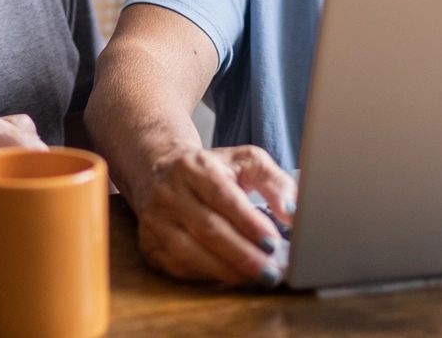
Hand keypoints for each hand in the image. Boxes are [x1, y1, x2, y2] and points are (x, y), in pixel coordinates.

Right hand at [133, 145, 294, 285]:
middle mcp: (169, 193)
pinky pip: (180, 267)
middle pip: (208, 229)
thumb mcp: (244, 161)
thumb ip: (274, 181)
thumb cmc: (211, 169)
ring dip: (228, 271)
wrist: (159, 171)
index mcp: (193, 167)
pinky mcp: (149, 245)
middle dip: (243, 255)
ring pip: (191, 252)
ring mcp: (156, 221)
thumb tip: (291, 212)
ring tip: (257, 279)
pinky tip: (232, 278)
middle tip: (272, 271)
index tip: (273, 243)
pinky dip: (209, 277)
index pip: (222, 196)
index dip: (248, 222)